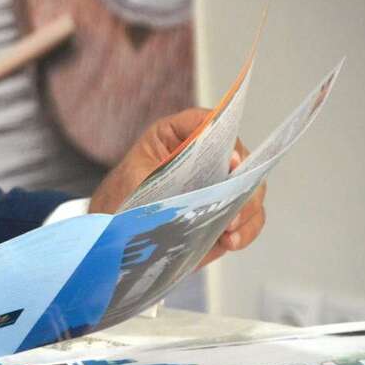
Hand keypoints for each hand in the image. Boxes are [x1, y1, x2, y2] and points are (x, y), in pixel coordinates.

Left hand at [89, 108, 265, 266]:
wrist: (114, 227)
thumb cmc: (120, 195)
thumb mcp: (133, 179)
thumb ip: (160, 179)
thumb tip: (190, 193)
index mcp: (177, 136)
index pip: (207, 123)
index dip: (224, 137)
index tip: (231, 161)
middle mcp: (204, 158)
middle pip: (241, 159)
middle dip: (244, 182)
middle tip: (233, 203)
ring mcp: (218, 186)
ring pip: (250, 191)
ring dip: (247, 211)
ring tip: (230, 231)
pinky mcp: (223, 214)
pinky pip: (246, 220)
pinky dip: (245, 231)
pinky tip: (231, 240)